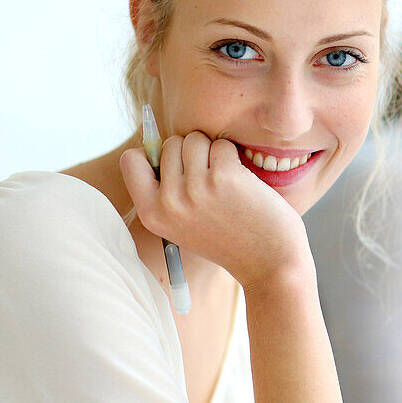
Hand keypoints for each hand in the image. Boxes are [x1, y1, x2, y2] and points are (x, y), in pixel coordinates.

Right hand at [120, 132, 313, 286]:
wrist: (270, 263)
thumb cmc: (230, 239)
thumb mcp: (184, 223)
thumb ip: (168, 190)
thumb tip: (162, 142)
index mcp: (151, 214)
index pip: (131, 160)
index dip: (154, 154)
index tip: (177, 166)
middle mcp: (168, 202)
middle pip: (170, 144)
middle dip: (193, 153)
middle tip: (212, 182)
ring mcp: (195, 188)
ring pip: (195, 139)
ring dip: (213, 152)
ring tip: (226, 182)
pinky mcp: (224, 177)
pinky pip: (222, 146)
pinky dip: (234, 157)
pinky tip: (243, 184)